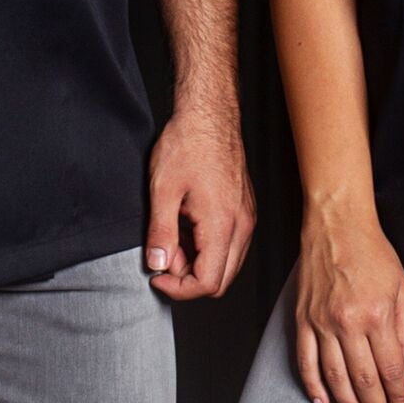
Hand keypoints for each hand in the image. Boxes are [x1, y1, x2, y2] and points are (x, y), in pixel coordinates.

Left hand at [144, 105, 255, 300]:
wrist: (209, 114)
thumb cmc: (189, 142)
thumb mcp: (163, 189)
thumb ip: (160, 233)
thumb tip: (158, 264)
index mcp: (222, 224)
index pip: (207, 283)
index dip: (178, 288)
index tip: (157, 276)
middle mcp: (241, 225)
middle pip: (221, 280)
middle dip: (188, 278)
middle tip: (164, 254)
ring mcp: (246, 217)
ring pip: (227, 264)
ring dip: (199, 262)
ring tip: (173, 236)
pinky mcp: (245, 209)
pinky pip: (231, 244)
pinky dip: (208, 247)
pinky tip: (188, 225)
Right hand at [293, 214, 403, 402]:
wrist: (336, 224)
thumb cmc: (373, 253)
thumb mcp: (403, 290)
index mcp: (377, 315)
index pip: (390, 371)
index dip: (398, 399)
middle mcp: (347, 322)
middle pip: (364, 380)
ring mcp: (321, 322)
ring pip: (334, 377)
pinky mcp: (302, 318)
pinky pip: (306, 360)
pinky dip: (312, 386)